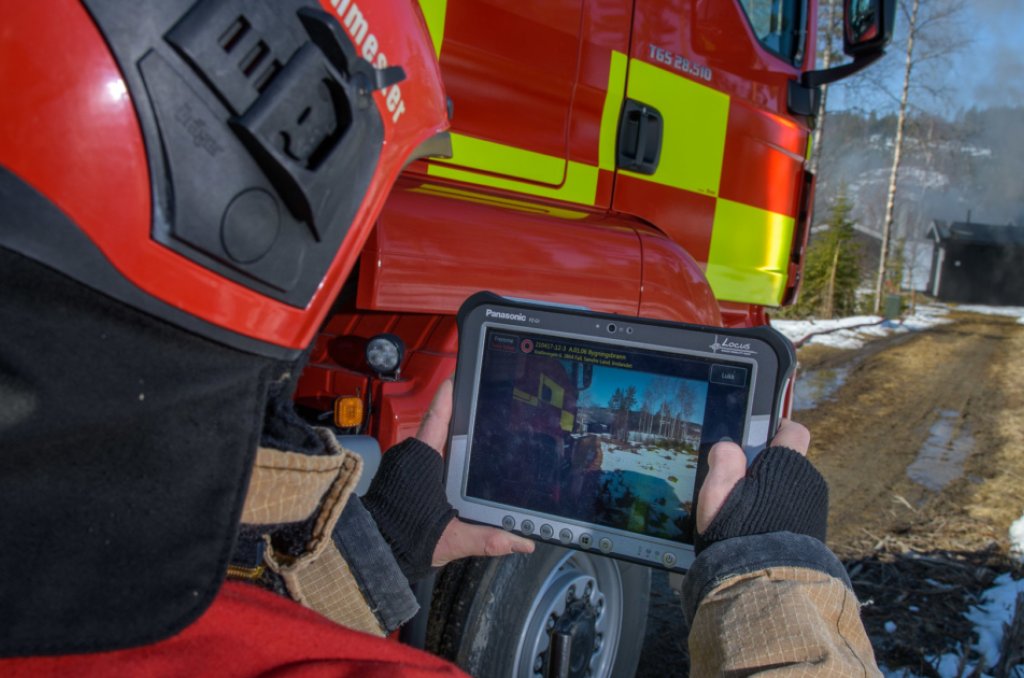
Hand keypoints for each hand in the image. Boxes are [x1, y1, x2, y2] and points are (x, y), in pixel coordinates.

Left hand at [418, 378, 534, 566]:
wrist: (376, 553)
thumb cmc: (405, 540)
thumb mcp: (452, 539)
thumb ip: (488, 539)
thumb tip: (521, 542)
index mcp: (423, 461)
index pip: (437, 418)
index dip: (448, 396)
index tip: (458, 377)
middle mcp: (413, 458)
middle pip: (437, 426)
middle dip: (457, 413)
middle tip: (479, 400)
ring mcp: (407, 467)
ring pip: (431, 442)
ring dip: (449, 434)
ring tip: (474, 425)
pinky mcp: (405, 479)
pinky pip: (426, 456)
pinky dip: (442, 452)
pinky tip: (458, 460)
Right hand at [695, 419, 810, 534]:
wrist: (765, 584)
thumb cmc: (737, 535)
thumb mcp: (718, 493)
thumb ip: (724, 462)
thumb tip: (728, 447)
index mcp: (786, 466)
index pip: (792, 430)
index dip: (775, 429)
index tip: (757, 437)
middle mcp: (808, 483)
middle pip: (789, 462)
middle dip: (768, 468)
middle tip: (741, 484)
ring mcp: (815, 508)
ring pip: (792, 489)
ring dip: (774, 494)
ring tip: (748, 514)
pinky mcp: (814, 531)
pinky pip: (795, 512)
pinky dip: (781, 514)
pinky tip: (759, 530)